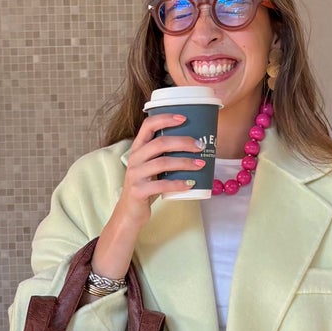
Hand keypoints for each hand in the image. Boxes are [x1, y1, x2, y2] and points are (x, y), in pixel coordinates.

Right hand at [88, 113, 206, 288]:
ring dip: (185, 162)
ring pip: (163, 163)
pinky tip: (191, 183)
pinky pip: (161, 185)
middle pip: (160, 142)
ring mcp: (135, 175)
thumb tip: (197, 144)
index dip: (165, 118)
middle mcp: (134, 158)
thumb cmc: (147, 186)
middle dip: (183, 141)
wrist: (130, 212)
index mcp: (138, 148)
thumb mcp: (152, 166)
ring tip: (201, 164)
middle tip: (200, 145)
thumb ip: (165, 154)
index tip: (184, 118)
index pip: (148, 125)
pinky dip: (178, 184)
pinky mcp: (138, 191)